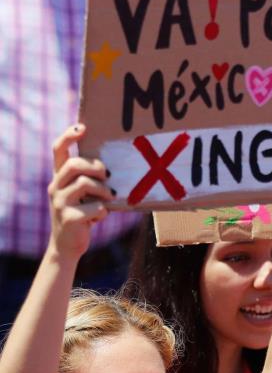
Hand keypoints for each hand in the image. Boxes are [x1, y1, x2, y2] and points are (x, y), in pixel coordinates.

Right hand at [48, 124, 113, 259]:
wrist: (68, 244)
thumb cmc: (83, 214)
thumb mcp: (85, 194)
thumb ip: (92, 180)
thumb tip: (116, 166)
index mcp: (60, 178)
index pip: (58, 150)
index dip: (68, 136)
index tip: (82, 127)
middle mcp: (55, 187)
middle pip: (73, 165)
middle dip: (94, 166)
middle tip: (107, 175)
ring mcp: (59, 202)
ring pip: (83, 184)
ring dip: (103, 190)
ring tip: (110, 197)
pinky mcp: (68, 218)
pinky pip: (94, 208)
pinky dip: (103, 211)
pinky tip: (101, 216)